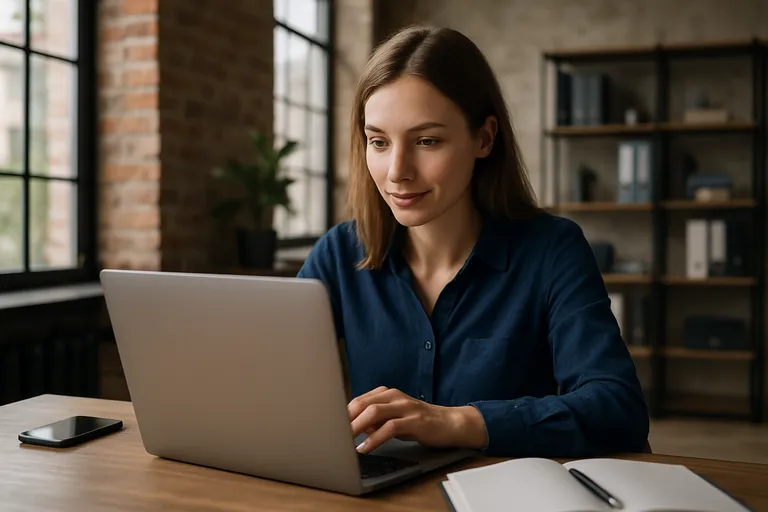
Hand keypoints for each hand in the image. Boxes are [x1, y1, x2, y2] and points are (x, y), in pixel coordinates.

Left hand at [347, 386, 487, 453]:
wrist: (450, 423)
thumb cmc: (420, 422)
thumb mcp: (394, 419)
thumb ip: (375, 420)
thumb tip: (354, 427)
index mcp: (388, 393)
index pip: (359, 400)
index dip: (343, 412)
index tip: (330, 424)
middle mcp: (395, 396)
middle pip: (363, 403)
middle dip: (346, 418)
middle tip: (333, 432)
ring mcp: (405, 407)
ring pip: (374, 412)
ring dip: (357, 427)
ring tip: (345, 440)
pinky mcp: (415, 420)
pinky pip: (390, 427)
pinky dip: (375, 438)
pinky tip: (366, 448)